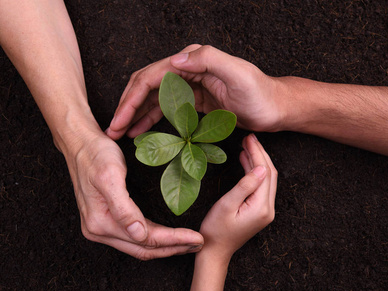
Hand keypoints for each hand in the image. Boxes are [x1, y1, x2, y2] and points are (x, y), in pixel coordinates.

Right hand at [63, 130, 203, 259]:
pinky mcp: (104, 222)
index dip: (174, 240)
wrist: (80, 144)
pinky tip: (167, 235)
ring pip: (139, 246)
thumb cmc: (96, 154)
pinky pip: (133, 238)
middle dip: (173, 248)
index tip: (197, 238)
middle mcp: (98, 231)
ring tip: (188, 243)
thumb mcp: (110, 176)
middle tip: (198, 243)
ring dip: (165, 247)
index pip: (146, 239)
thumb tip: (139, 234)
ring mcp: (100, 228)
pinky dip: (153, 239)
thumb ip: (123, 207)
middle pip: (143, 249)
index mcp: (100, 222)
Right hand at [107, 45, 284, 139]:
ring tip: (120, 133)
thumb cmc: (259, 93)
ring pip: (152, 100)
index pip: (151, 77)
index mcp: (192, 60)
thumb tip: (174, 60)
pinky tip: (140, 131)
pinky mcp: (193, 101)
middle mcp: (186, 69)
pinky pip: (165, 110)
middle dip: (127, 107)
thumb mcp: (237, 73)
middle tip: (113, 129)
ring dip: (135, 115)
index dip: (132, 99)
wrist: (274, 108)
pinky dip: (151, 120)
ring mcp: (188, 86)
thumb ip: (207, 60)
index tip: (119, 120)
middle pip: (146, 87)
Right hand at [199, 134, 276, 260]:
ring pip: (266, 179)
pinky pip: (260, 187)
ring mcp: (265, 211)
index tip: (249, 138)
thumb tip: (261, 167)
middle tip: (249, 138)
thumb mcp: (227, 204)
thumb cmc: (216, 230)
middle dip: (260, 154)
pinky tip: (246, 162)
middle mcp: (268, 209)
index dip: (258, 153)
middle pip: (269, 174)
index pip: (265, 173)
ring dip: (258, 161)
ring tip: (247, 145)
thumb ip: (245, 185)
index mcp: (261, 207)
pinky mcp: (259, 211)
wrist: (215, 251)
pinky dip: (254, 172)